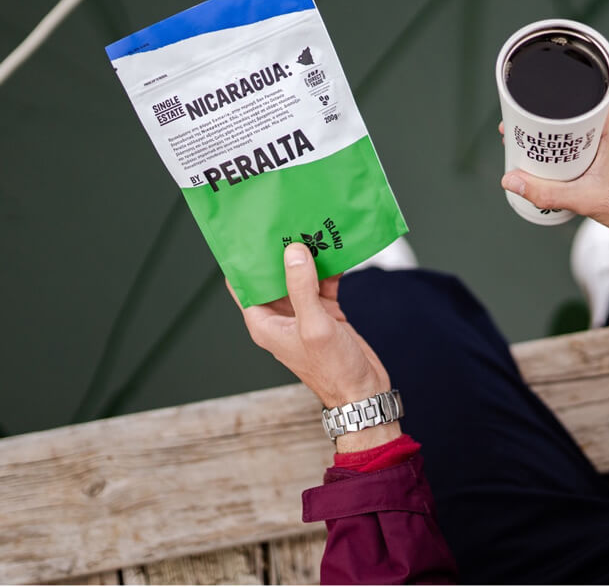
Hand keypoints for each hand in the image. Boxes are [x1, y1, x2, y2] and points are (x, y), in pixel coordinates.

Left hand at [228, 243, 399, 450]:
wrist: (364, 392)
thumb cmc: (334, 370)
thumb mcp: (314, 326)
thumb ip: (302, 288)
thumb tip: (293, 252)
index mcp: (264, 323)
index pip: (243, 283)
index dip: (244, 257)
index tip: (249, 229)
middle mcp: (281, 315)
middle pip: (273, 273)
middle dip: (279, 248)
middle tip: (286, 217)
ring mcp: (304, 312)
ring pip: (300, 274)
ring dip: (307, 253)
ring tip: (312, 224)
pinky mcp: (326, 311)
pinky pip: (323, 280)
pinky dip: (330, 265)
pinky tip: (337, 246)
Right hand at [500, 97, 608, 265]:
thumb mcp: (585, 199)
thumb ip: (545, 192)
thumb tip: (511, 181)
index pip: (579, 96)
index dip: (550, 103)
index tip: (527, 113)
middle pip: (580, 107)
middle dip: (552, 119)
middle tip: (526, 131)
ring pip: (588, 120)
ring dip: (565, 130)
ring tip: (540, 143)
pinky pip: (597, 130)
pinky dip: (579, 139)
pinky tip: (563, 153)